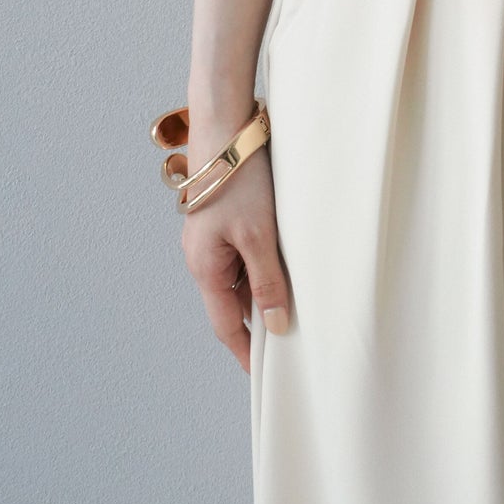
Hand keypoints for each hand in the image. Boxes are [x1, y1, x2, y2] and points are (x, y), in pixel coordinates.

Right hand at [179, 113, 291, 373]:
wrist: (226, 127)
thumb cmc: (240, 181)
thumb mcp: (259, 236)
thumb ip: (267, 282)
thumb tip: (276, 325)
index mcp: (205, 268)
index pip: (225, 325)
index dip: (244, 351)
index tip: (262, 375)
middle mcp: (203, 257)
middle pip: (233, 301)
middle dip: (259, 319)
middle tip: (294, 339)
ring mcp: (212, 237)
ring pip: (241, 276)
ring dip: (265, 288)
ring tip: (300, 301)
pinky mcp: (225, 218)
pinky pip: (244, 253)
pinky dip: (264, 263)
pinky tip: (289, 261)